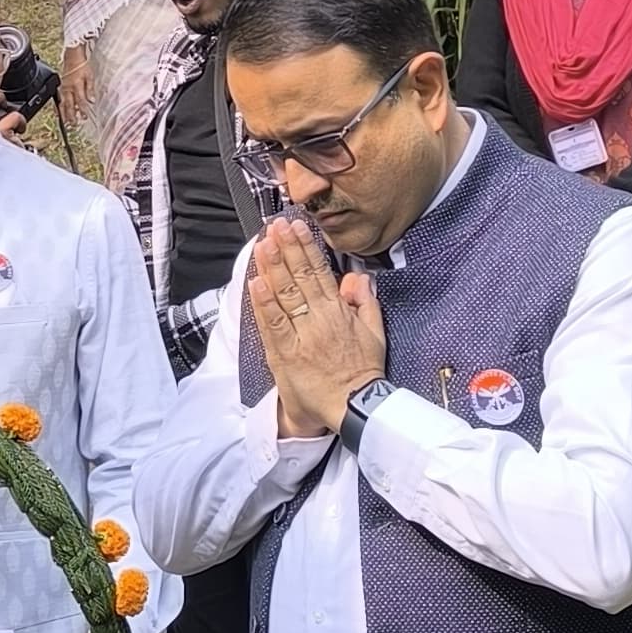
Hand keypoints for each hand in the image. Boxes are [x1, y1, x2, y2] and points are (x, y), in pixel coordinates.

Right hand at [59, 44, 93, 131]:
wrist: (72, 58)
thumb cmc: (82, 66)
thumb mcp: (90, 76)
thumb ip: (90, 89)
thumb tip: (92, 100)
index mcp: (76, 85)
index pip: (80, 100)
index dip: (82, 110)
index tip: (84, 117)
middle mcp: (68, 88)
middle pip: (69, 104)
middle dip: (71, 115)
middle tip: (74, 125)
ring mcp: (63, 89)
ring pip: (62, 104)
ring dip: (64, 114)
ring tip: (66, 123)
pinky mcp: (60, 88)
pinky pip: (57, 100)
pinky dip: (57, 108)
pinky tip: (58, 114)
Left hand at [250, 213, 385, 438]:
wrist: (354, 407)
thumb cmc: (363, 372)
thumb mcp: (375, 334)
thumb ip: (366, 303)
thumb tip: (358, 277)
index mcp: (339, 312)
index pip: (319, 273)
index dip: (306, 248)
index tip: (296, 227)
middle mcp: (319, 319)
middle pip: (299, 278)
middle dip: (286, 249)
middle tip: (275, 226)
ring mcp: (301, 335)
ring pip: (285, 295)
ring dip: (273, 268)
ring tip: (263, 244)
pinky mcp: (286, 354)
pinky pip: (274, 324)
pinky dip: (264, 303)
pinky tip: (256, 282)